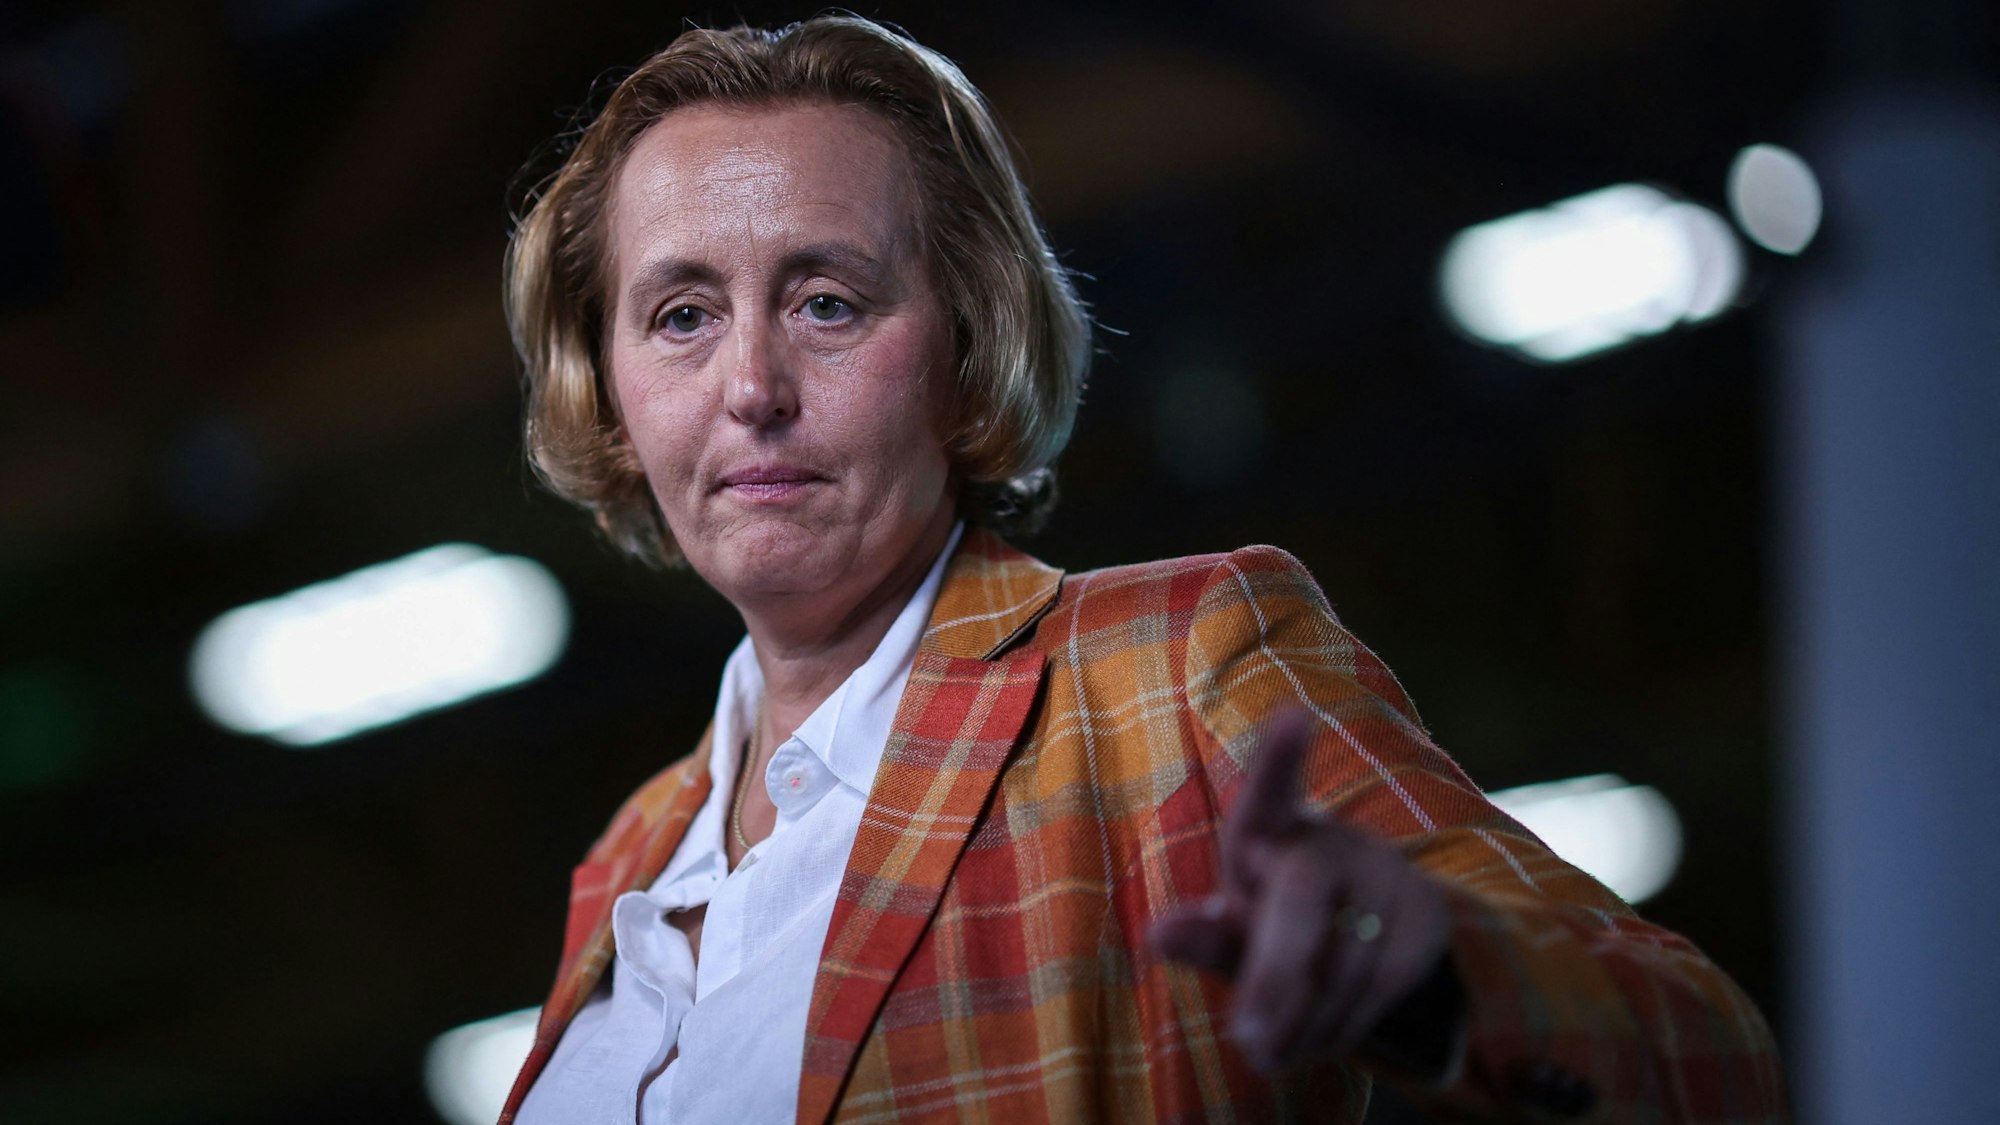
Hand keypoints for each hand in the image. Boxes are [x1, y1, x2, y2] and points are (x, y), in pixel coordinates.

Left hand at [1150, 709, 1454, 1072]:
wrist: (1361, 957)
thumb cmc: (1275, 930)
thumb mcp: (1236, 934)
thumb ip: (1205, 936)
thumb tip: (1159, 935)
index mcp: (1270, 829)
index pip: (1272, 788)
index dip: (1282, 756)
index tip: (1295, 719)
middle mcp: (1333, 836)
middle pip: (1303, 893)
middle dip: (1275, 975)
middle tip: (1249, 1043)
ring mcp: (1388, 870)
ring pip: (1347, 950)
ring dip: (1308, 1017)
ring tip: (1274, 1053)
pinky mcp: (1428, 913)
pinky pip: (1388, 976)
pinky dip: (1350, 1021)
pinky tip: (1323, 1039)